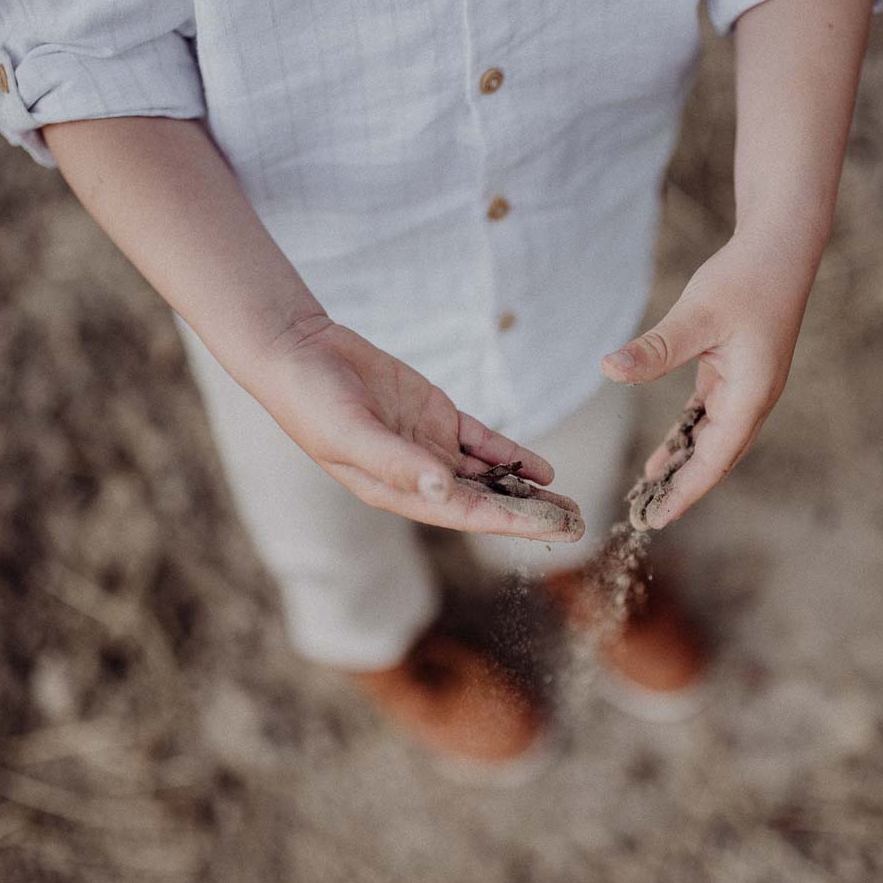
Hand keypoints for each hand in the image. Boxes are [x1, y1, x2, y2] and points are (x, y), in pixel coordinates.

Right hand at [245, 316, 583, 540]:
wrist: (300, 351)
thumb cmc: (313, 400)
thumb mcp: (353, 433)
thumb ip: (398, 462)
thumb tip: (443, 489)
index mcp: (399, 492)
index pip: (469, 514)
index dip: (515, 523)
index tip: (557, 530)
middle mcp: (420, 476)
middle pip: (488, 503)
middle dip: (533, 516)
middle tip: (581, 527)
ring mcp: (430, 446)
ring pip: (491, 476)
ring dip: (529, 492)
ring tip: (571, 506)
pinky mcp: (436, 416)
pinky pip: (484, 442)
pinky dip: (512, 455)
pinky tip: (542, 470)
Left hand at [601, 231, 816, 528]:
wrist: (780, 246)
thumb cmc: (745, 278)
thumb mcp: (696, 316)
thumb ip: (655, 350)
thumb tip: (609, 369)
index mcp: (751, 395)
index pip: (714, 460)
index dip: (685, 491)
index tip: (658, 519)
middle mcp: (753, 399)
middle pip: (715, 459)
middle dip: (683, 488)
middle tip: (646, 517)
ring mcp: (746, 387)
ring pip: (712, 440)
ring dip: (683, 464)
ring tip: (649, 491)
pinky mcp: (735, 372)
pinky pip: (708, 417)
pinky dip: (687, 436)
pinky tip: (665, 450)